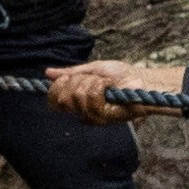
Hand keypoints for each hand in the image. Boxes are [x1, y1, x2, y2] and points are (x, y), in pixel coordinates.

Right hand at [47, 59, 167, 124]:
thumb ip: (71, 73)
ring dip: (92, 83)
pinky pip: (91, 99)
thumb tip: (47, 73)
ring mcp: (92, 117)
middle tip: (94, 79)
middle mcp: (82, 111)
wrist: (141, 80)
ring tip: (105, 84)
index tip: (69, 77)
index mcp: (77, 101)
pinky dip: (100, 87)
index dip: (57, 87)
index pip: (53, 100)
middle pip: (63, 98)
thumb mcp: (92, 69)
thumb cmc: (120, 74)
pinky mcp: (104, 118)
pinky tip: (109, 88)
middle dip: (77, 82)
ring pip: (77, 96)